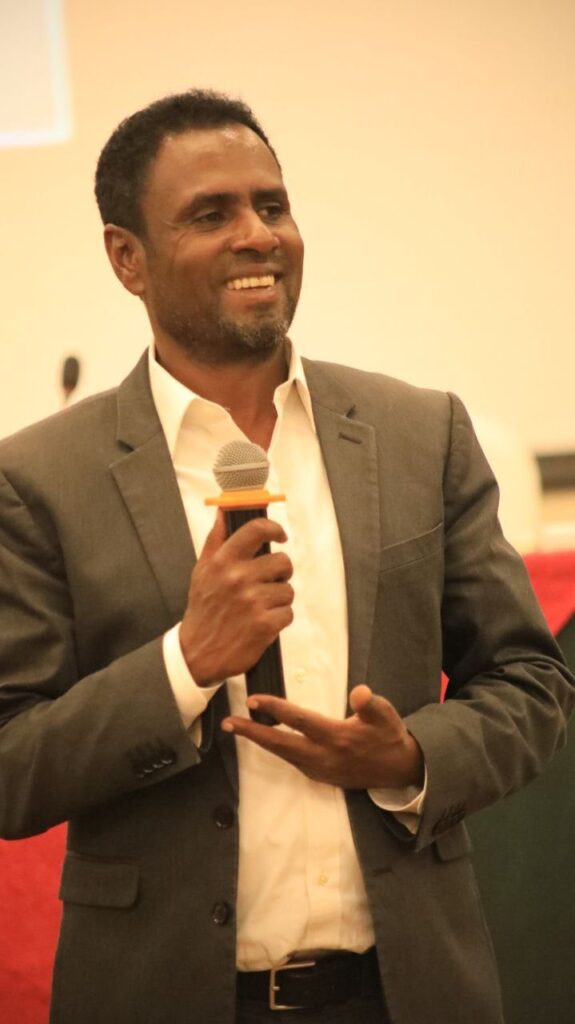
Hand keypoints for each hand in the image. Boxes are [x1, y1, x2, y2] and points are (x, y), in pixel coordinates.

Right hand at [180, 510, 293, 684]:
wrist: (197, 653)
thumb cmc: (204, 609)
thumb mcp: (202, 570)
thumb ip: (216, 539)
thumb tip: (224, 511)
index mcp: (223, 561)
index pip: (256, 530)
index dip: (274, 528)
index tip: (279, 535)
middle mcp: (238, 578)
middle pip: (282, 561)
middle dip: (280, 573)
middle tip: (269, 582)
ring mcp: (253, 601)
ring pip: (288, 590)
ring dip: (278, 599)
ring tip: (261, 607)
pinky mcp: (265, 624)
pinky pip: (288, 612)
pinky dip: (279, 619)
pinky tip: (263, 623)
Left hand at [221, 684, 424, 789]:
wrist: (400, 771)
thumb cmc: (390, 737)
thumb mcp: (387, 717)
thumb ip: (371, 704)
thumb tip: (359, 692)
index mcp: (337, 737)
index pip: (299, 721)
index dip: (275, 709)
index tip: (253, 700)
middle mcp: (324, 756)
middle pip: (280, 744)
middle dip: (252, 733)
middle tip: (228, 723)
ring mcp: (320, 770)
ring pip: (283, 754)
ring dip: (260, 741)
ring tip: (238, 727)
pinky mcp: (320, 776)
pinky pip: (292, 761)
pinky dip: (276, 749)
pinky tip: (265, 739)